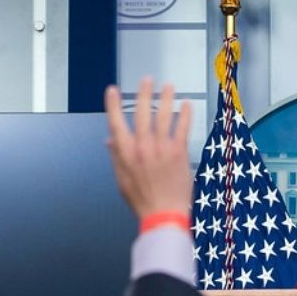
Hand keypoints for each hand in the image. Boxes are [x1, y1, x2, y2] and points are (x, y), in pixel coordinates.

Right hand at [104, 78, 193, 219]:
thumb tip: (110, 140)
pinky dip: (184, 115)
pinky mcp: (178, 153)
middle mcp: (142, 148)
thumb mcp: (122, 180)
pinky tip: (186, 104)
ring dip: (165, 98)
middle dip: (143, 94)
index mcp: (125, 154)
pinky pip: (181, 128)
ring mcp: (161, 149)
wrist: (164, 215)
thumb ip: (116, 157)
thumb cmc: (143, 201)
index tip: (113, 90)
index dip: (113, 105)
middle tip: (146, 80)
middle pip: (141, 113)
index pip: (115, 123)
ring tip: (168, 85)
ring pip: (162, 116)